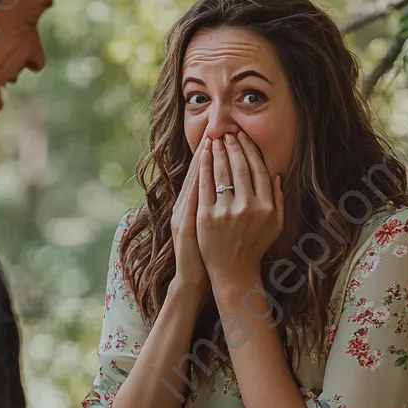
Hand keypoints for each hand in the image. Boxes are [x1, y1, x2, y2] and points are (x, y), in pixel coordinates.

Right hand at [169, 125, 209, 291]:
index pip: (201, 173)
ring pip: (193, 182)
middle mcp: (184, 206)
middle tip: (215, 130)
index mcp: (191, 204)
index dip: (209, 154)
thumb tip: (223, 183)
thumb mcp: (206, 224)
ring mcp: (183, 215)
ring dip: (202, 161)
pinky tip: (204, 168)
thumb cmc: (206, 252)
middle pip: (197, 172)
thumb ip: (213, 204)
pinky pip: (192, 199)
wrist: (193, 277)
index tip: (218, 136)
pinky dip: (197, 182)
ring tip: (210, 142)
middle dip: (207, 151)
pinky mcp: (184, 225)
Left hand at [196, 131, 283, 289]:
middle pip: (240, 168)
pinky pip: (205, 185)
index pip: (259, 170)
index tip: (243, 138)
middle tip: (227, 133)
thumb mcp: (276, 225)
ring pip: (222, 173)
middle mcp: (248, 207)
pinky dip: (204, 167)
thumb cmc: (255, 246)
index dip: (250, 151)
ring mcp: (226, 212)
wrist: (232, 271)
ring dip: (218, 152)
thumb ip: (279, 200)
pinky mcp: (206, 216)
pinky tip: (203, 155)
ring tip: (215, 139)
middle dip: (233, 146)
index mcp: (266, 207)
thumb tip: (276, 174)